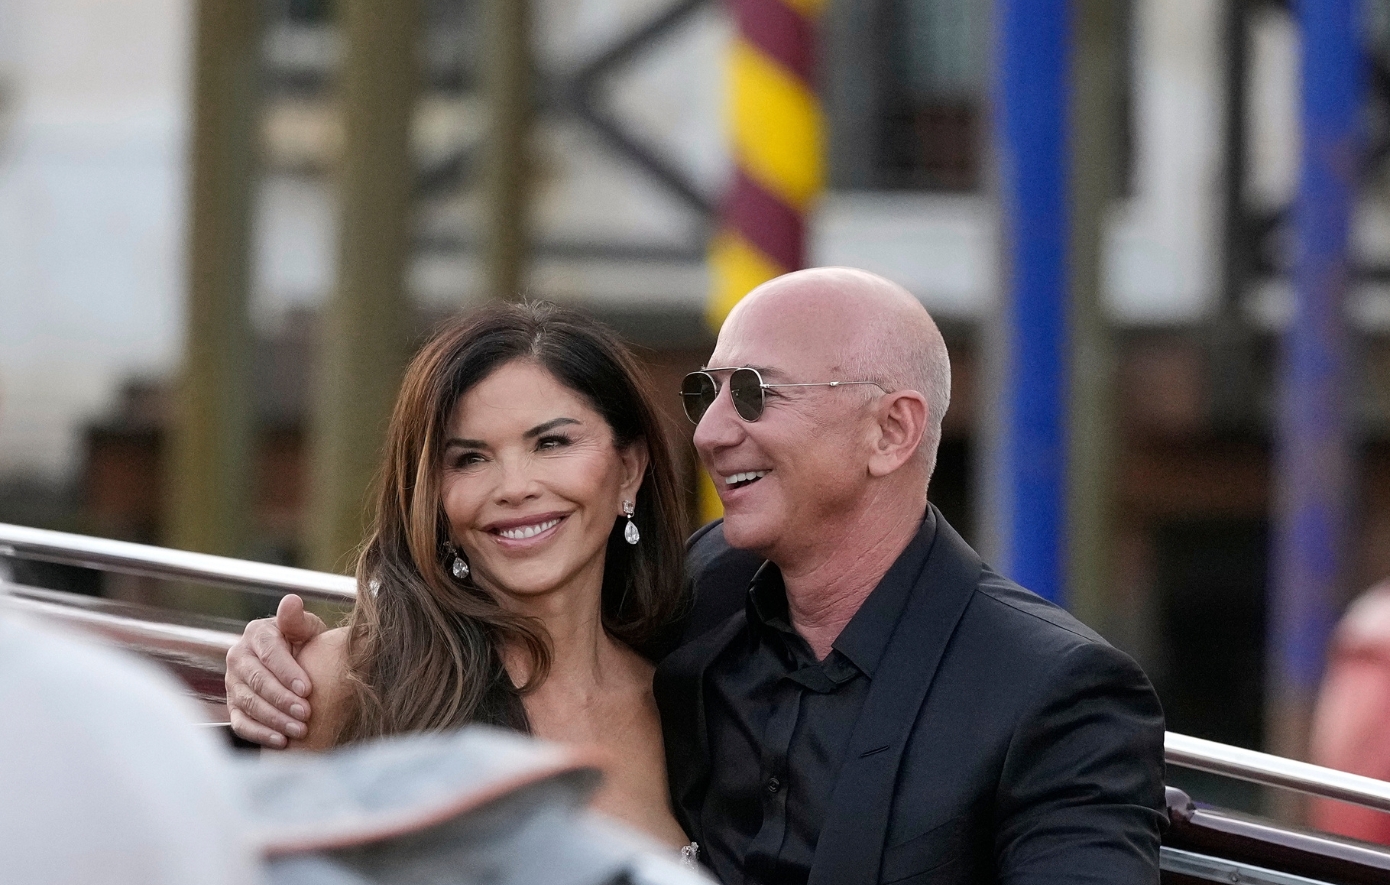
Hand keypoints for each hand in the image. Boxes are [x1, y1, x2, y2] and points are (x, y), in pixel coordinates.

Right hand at [225, 593, 327, 747]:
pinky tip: (281, 742)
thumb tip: (291, 601)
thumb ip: (298, 619)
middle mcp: (238, 657)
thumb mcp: (306, 628)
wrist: (296, 664)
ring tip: (299, 730)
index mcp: (257, 633)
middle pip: (257, 681)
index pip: (269, 653)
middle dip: (282, 699)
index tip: (308, 689)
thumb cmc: (304, 644)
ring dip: (275, 719)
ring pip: (249, 703)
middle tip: (306, 714)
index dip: (287, 672)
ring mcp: (232, 683)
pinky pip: (241, 723)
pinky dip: (260, 734)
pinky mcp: (233, 706)